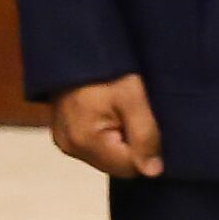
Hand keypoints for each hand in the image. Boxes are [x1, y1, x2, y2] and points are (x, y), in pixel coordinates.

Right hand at [49, 74, 164, 178]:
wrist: (77, 47)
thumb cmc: (107, 69)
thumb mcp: (133, 97)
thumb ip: (145, 135)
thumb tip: (153, 172)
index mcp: (85, 141)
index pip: (129, 168)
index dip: (148, 150)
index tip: (152, 125)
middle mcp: (70, 147)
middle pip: (117, 164)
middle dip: (134, 145)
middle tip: (137, 114)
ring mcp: (64, 142)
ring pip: (107, 156)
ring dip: (122, 140)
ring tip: (124, 111)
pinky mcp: (64, 134)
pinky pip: (95, 146)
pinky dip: (109, 135)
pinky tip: (113, 113)